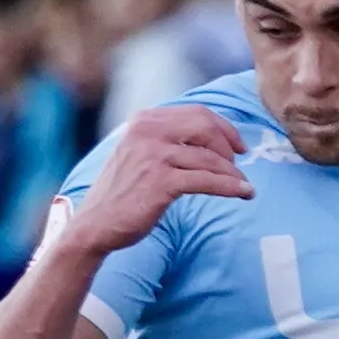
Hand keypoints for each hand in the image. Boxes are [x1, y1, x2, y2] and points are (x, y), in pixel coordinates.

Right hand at [64, 106, 253, 257]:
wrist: (94, 225)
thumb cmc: (120, 194)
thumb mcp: (137, 154)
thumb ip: (163, 140)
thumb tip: (207, 140)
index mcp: (144, 121)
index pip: (196, 113)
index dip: (223, 128)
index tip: (237, 146)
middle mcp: (148, 132)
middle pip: (206, 127)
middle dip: (229, 145)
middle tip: (239, 163)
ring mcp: (154, 156)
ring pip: (210, 158)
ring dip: (232, 173)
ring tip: (244, 185)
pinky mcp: (162, 182)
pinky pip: (207, 181)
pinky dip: (230, 187)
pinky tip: (243, 194)